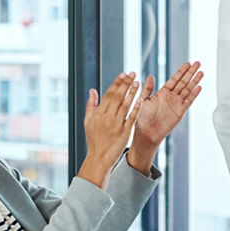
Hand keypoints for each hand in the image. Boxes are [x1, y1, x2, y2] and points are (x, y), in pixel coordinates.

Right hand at [77, 72, 141, 189]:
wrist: (99, 158)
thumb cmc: (94, 139)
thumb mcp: (88, 121)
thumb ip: (91, 105)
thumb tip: (92, 90)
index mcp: (99, 113)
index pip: (109, 94)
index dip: (117, 83)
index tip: (123, 73)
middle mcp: (107, 117)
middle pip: (117, 97)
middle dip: (125, 84)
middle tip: (133, 73)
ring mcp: (116, 124)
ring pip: (125, 105)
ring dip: (132, 93)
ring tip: (137, 82)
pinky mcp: (125, 132)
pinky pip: (131, 118)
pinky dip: (136, 108)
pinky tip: (141, 99)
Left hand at [128, 61, 204, 172]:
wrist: (146, 133)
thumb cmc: (141, 118)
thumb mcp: (142, 100)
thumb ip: (147, 88)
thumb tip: (151, 75)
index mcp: (162, 92)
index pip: (174, 79)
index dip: (181, 71)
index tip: (188, 63)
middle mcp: (171, 97)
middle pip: (183, 82)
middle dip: (191, 72)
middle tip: (198, 63)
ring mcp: (177, 104)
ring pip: (188, 90)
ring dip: (195, 81)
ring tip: (201, 72)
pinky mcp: (180, 112)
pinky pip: (188, 101)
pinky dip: (194, 94)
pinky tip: (199, 87)